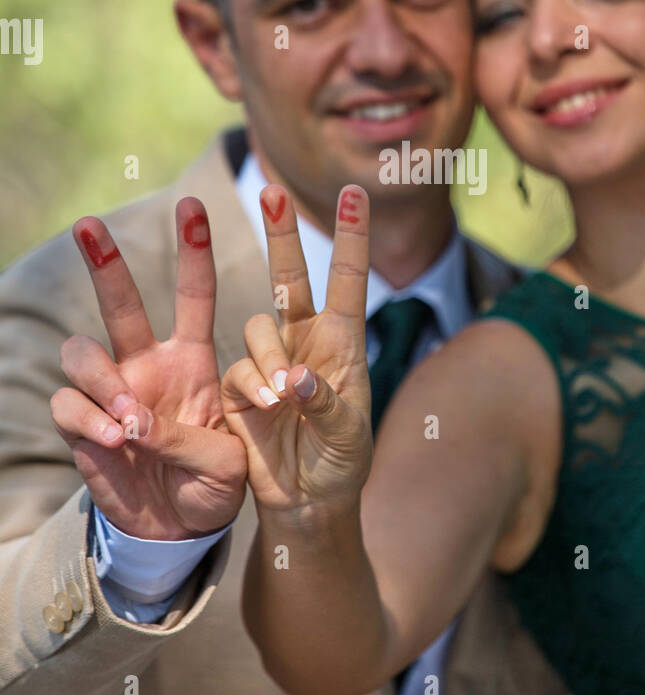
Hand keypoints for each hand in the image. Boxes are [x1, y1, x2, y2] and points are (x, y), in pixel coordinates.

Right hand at [50, 198, 246, 539]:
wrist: (182, 530)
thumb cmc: (214, 484)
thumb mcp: (227, 461)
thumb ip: (190, 438)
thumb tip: (136, 423)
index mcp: (193, 360)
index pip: (194, 295)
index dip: (193, 251)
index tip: (194, 205)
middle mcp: (147, 364)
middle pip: (120, 302)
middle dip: (104, 262)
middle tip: (88, 225)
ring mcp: (111, 392)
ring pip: (83, 351)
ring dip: (103, 379)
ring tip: (130, 419)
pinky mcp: (84, 425)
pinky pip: (68, 404)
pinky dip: (89, 418)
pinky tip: (116, 440)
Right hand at [221, 183, 372, 518]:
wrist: (309, 502)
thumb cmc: (342, 462)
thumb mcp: (351, 434)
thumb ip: (328, 402)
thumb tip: (296, 377)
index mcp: (343, 342)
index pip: (348, 280)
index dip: (351, 236)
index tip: (355, 192)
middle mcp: (304, 341)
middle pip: (289, 277)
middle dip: (280, 233)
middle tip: (272, 192)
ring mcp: (269, 362)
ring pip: (258, 327)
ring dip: (271, 357)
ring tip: (286, 395)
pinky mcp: (238, 387)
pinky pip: (238, 370)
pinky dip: (253, 386)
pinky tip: (269, 408)